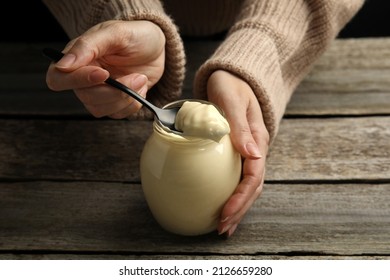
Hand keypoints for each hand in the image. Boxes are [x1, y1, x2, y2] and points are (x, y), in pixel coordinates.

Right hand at [45, 20, 165, 117]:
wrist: (156, 47)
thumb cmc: (135, 35)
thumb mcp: (115, 32)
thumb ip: (87, 45)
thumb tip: (63, 65)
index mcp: (77, 58)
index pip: (58, 79)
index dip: (79, 81)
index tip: (104, 74)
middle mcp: (84, 78)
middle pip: (86, 97)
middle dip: (115, 90)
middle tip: (136, 76)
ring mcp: (99, 92)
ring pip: (100, 110)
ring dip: (125, 98)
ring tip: (140, 79)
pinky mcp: (114, 103)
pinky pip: (116, 114)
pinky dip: (133, 104)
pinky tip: (139, 88)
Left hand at [207, 70, 269, 236]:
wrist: (232, 77)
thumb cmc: (230, 85)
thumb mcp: (232, 99)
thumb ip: (241, 125)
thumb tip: (253, 153)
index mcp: (257, 140)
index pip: (253, 176)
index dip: (241, 197)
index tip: (225, 212)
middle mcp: (255, 149)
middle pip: (252, 187)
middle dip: (239, 209)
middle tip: (222, 228)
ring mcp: (247, 152)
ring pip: (246, 186)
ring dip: (237, 207)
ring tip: (223, 226)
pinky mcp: (237, 153)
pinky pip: (236, 178)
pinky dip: (230, 195)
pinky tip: (221, 206)